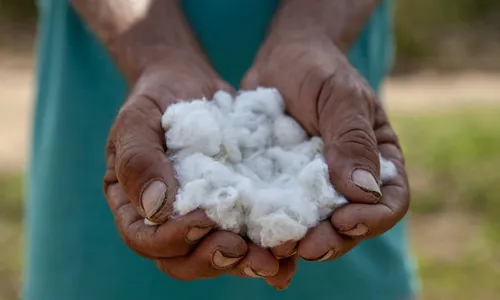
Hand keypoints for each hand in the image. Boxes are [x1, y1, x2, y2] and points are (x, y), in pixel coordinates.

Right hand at [103, 53, 288, 283]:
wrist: (188, 84)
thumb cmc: (155, 100)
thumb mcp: (137, 120)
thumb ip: (137, 161)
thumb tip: (155, 208)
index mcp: (136, 207)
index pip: (146, 240)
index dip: (172, 240)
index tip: (201, 220)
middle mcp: (168, 221)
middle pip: (183, 259)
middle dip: (212, 259)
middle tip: (239, 248)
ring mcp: (203, 217)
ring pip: (218, 255)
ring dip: (244, 263)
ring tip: (272, 259)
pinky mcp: (234, 208)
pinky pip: (247, 237)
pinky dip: (266, 249)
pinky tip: (289, 254)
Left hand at [241, 36, 409, 261]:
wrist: (279, 61)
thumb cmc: (317, 69)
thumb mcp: (340, 95)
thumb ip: (353, 139)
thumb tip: (365, 192)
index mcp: (376, 160)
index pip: (389, 200)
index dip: (373, 219)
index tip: (345, 221)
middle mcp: (346, 180)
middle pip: (350, 225)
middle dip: (331, 241)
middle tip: (305, 248)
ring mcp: (311, 187)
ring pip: (313, 228)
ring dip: (298, 245)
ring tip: (276, 250)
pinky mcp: (278, 188)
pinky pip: (277, 216)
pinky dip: (269, 233)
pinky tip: (255, 245)